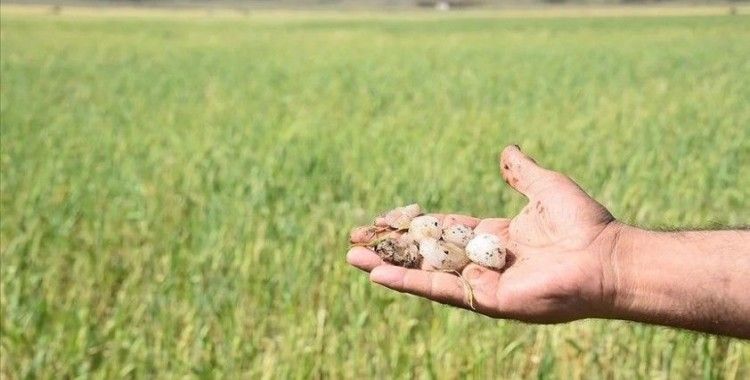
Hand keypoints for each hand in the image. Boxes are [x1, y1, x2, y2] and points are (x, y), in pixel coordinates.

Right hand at [347, 145, 622, 322]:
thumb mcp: (546, 186)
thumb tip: (506, 150)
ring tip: (353, 257)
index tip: (384, 218)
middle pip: (426, 254)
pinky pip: (440, 290)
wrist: (606, 256)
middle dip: (391, 247)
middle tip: (355, 240)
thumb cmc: (582, 223)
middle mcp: (483, 262)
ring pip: (425, 273)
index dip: (414, 225)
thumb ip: (521, 173)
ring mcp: (482, 283)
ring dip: (388, 266)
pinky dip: (408, 282)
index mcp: (495, 238)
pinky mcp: (485, 300)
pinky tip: (378, 274)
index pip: (443, 231)